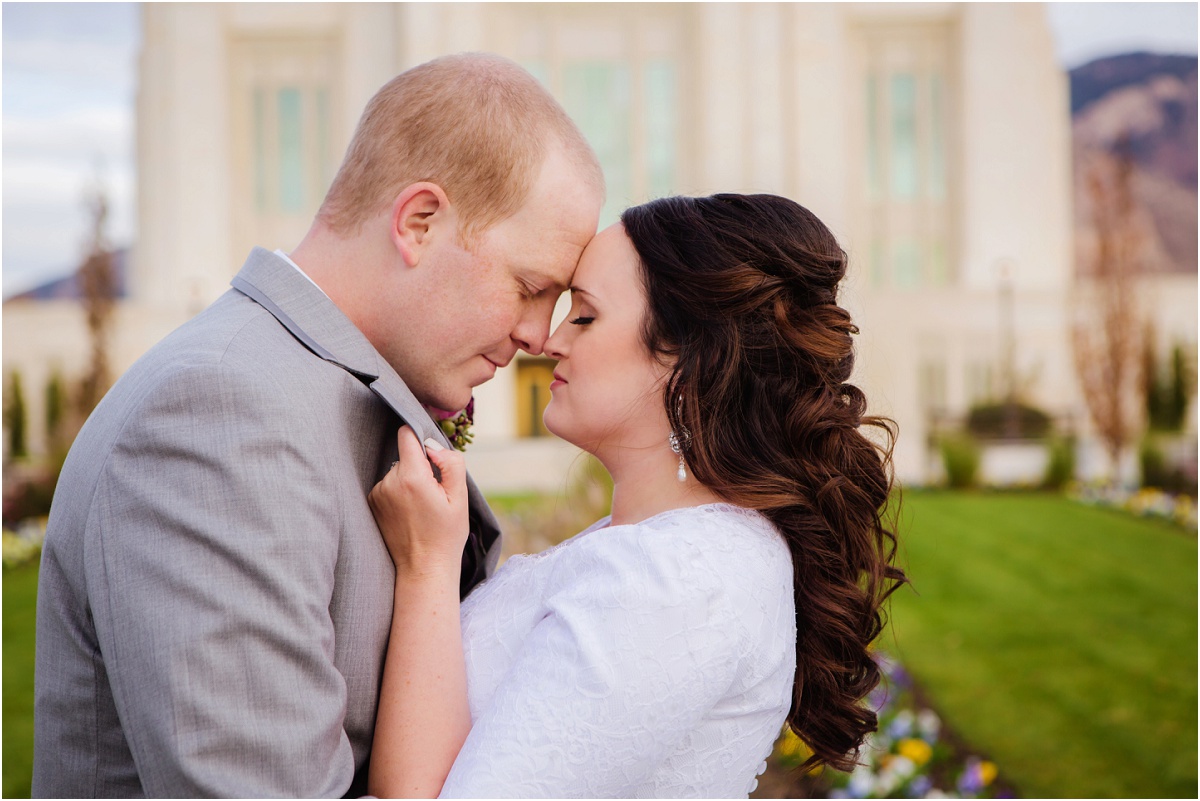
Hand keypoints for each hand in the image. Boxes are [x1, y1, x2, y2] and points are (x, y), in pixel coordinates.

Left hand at [368, 426, 468, 579]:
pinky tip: (410, 513)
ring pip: (398, 471)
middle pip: (405, 455)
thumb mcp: (459, 497)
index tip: (431, 452)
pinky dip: (399, 493)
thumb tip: (433, 446)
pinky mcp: (372, 503)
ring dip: (409, 481)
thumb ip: (450, 463)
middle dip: (421, 467)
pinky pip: (388, 485)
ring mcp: (377, 493)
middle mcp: (389, 482)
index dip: (421, 437)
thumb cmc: (446, 534)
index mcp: (412, 477)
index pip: (407, 435)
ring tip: (422, 507)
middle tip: (434, 494)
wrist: (423, 568)